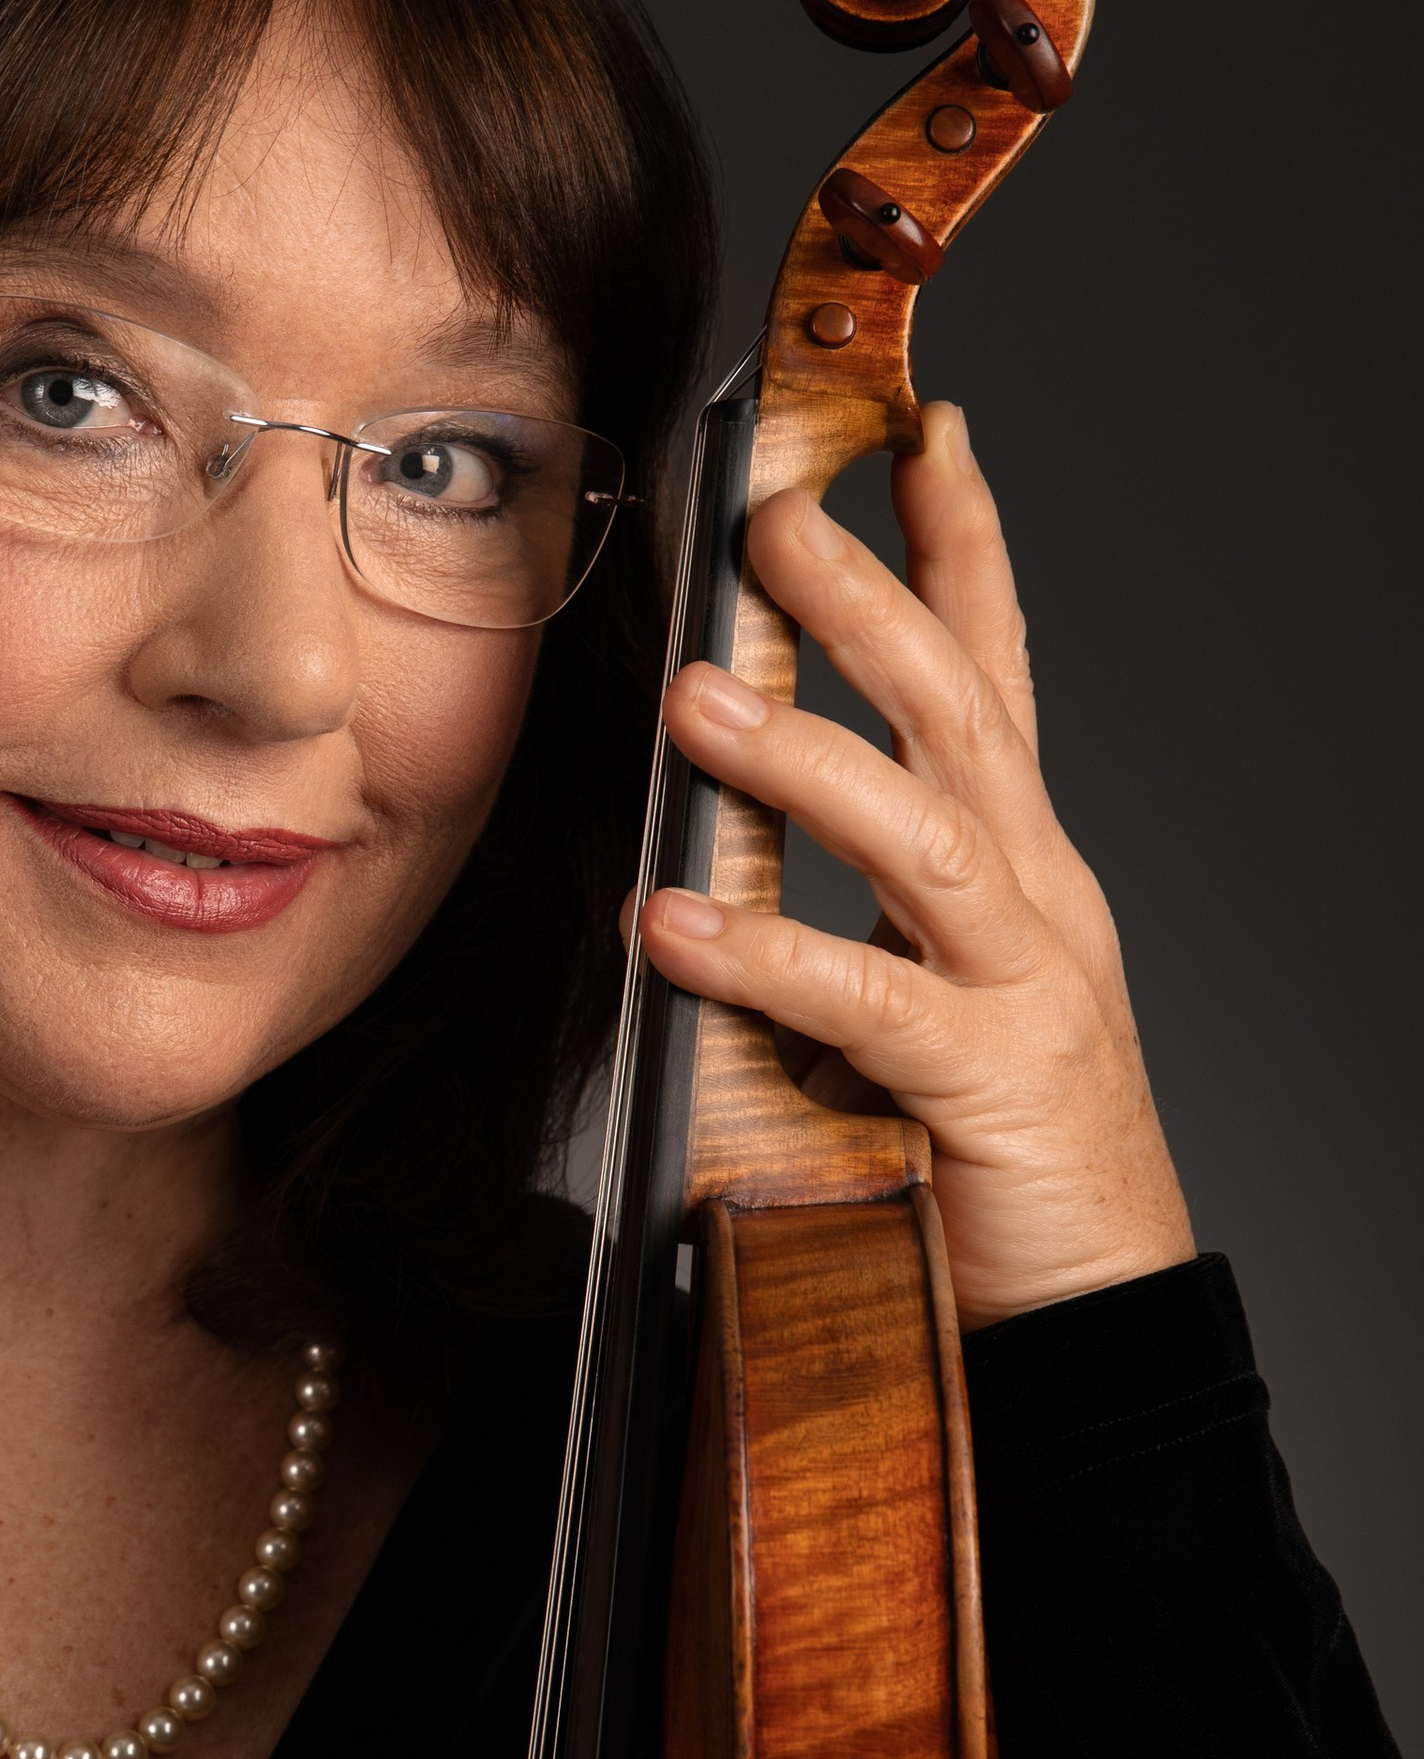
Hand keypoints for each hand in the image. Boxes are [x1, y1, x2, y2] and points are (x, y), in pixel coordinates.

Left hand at [634, 401, 1192, 1330]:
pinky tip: (667, 924)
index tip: (917, 430)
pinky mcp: (991, 1088)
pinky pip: (866, 1002)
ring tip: (688, 698)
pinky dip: (762, 956)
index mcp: (1018, 869)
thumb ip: (830, 916)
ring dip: (800, 755)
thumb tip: (701, 845)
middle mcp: (1038, 901)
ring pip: (921, 831)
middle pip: (958, 707)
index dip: (959, 545)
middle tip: (768, 512)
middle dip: (867, 597)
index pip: (992, 670)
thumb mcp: (909, 1004)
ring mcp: (1027, 988)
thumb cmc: (983, 1163)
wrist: (1091, 1327)